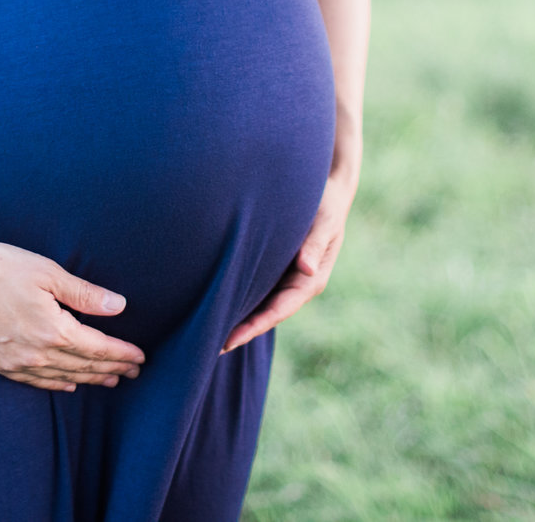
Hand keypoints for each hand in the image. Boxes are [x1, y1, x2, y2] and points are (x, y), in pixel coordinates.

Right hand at [0, 238, 146, 391]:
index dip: (121, 353)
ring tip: (108, 380)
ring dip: (87, 379)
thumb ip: (84, 294)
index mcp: (53, 330)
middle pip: (83, 366)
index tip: (140, 358)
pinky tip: (66, 384)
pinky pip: (33, 381)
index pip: (97, 348)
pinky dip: (55, 384)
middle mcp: (36, 353)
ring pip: (60, 377)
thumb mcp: (47, 273)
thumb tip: (119, 306)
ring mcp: (14, 362)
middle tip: (133, 373)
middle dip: (111, 369)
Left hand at [223, 167, 356, 351]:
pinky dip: (237, 296)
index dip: (253, 327)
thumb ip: (314, 244)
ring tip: (206, 333)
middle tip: (207, 347)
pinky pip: (255, 287)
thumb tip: (307, 269)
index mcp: (310, 281)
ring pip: (259, 304)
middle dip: (240, 330)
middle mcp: (296, 284)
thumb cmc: (327, 204)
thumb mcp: (325, 222)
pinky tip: (214, 301)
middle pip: (265, 315)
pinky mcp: (275, 266)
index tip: (229, 341)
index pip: (277, 312)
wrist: (329, 188)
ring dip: (237, 317)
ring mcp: (285, 277)